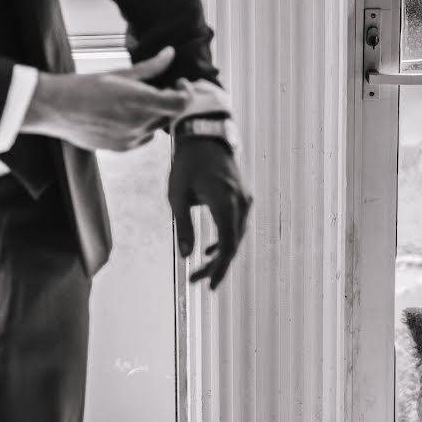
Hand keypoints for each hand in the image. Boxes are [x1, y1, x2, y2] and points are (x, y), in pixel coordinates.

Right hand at [21, 46, 190, 150]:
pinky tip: (126, 115)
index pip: (181, 103)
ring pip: (157, 127)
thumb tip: (170, 54)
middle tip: (161, 88)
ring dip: (156, 114)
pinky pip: (144, 138)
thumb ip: (150, 67)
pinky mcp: (122, 149)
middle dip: (170, 101)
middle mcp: (139, 124)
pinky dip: (143, 126)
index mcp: (139, 102)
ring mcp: (131, 140)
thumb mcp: (119, 73)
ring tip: (138, 101)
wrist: (55, 109)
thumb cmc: (85, 86)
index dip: (186, 93)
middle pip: (171, 115)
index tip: (179, 83)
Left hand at [170, 137, 251, 289]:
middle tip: (197, 281)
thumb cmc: (187, 164)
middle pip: (233, 244)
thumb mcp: (177, 195)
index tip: (210, 285)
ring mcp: (244, 199)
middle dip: (216, 265)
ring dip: (220, 254)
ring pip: (236, 236)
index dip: (220, 267)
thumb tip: (186, 255)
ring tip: (201, 270)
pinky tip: (210, 250)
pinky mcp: (242, 197)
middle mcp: (240, 202)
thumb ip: (184, 226)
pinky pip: (237, 225)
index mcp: (224, 202)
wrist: (206, 136)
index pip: (228, 244)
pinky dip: (225, 240)